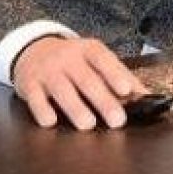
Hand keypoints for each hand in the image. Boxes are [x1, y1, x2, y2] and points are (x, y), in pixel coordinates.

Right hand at [12, 36, 147, 130]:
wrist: (33, 50)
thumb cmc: (73, 60)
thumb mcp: (94, 60)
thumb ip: (117, 75)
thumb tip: (143, 95)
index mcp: (89, 49)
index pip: (104, 60)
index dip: (116, 74)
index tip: (128, 90)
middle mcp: (68, 57)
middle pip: (87, 80)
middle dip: (103, 100)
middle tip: (118, 120)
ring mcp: (47, 70)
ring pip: (62, 90)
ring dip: (76, 108)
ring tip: (89, 125)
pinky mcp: (29, 84)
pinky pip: (35, 98)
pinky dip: (43, 110)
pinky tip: (51, 122)